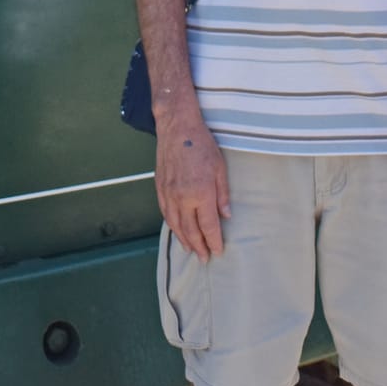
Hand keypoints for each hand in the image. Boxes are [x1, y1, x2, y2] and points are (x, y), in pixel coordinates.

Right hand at [155, 119, 229, 259]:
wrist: (177, 127)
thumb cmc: (202, 145)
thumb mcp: (220, 168)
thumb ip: (223, 194)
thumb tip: (226, 216)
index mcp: (201, 193)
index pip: (208, 226)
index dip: (213, 241)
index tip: (218, 251)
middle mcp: (183, 197)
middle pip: (190, 230)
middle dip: (198, 246)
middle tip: (204, 258)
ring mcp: (169, 194)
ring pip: (176, 225)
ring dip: (183, 240)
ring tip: (191, 250)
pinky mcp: (160, 188)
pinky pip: (165, 213)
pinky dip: (172, 226)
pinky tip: (177, 231)